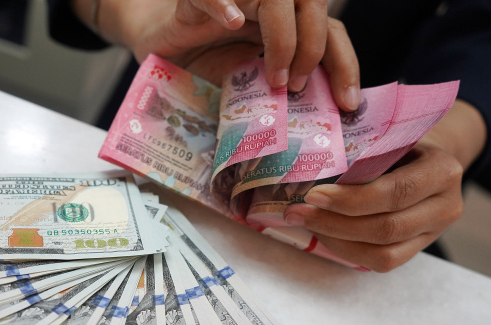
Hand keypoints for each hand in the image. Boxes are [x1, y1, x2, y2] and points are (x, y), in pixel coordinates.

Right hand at [75, 0, 359, 109]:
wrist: (159, 54)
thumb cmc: (204, 70)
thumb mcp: (247, 87)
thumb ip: (275, 94)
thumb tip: (313, 129)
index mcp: (285, 25)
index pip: (331, 31)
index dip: (345, 64)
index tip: (347, 105)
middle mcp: (266, 6)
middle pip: (312, 4)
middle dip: (313, 48)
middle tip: (293, 88)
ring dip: (283, 36)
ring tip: (273, 78)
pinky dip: (222, 3)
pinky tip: (231, 20)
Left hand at [282, 141, 463, 271]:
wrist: (425, 163)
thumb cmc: (399, 146)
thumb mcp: (388, 139)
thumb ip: (363, 153)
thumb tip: (310, 168)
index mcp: (442, 171)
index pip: (395, 192)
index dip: (351, 199)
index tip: (313, 195)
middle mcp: (446, 206)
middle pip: (386, 227)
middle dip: (334, 223)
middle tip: (297, 212)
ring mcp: (434, 233)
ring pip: (383, 253)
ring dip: (336, 240)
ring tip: (304, 223)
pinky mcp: (417, 250)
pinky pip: (381, 262)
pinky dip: (347, 251)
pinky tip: (324, 234)